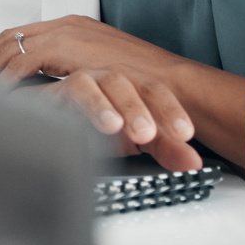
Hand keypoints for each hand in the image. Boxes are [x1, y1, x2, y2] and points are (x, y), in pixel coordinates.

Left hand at [0, 16, 202, 167]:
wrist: (175, 87)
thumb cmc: (147, 89)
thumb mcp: (107, 76)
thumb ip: (80, 76)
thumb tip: (59, 92)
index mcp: (74, 27)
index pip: (22, 38)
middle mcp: (67, 25)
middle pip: (9, 39)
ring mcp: (66, 33)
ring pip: (10, 47)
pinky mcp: (68, 48)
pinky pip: (22, 62)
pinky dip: (4, 78)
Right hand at [37, 68, 204, 172]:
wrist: (61, 127)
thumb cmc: (102, 129)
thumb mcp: (140, 142)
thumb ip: (167, 148)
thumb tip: (193, 163)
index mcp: (133, 89)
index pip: (155, 92)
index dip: (170, 110)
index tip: (183, 134)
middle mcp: (106, 82)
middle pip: (124, 83)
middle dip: (136, 108)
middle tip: (147, 134)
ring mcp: (80, 85)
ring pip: (90, 84)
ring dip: (102, 104)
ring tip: (113, 126)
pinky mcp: (51, 96)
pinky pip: (60, 93)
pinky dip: (69, 107)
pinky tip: (75, 124)